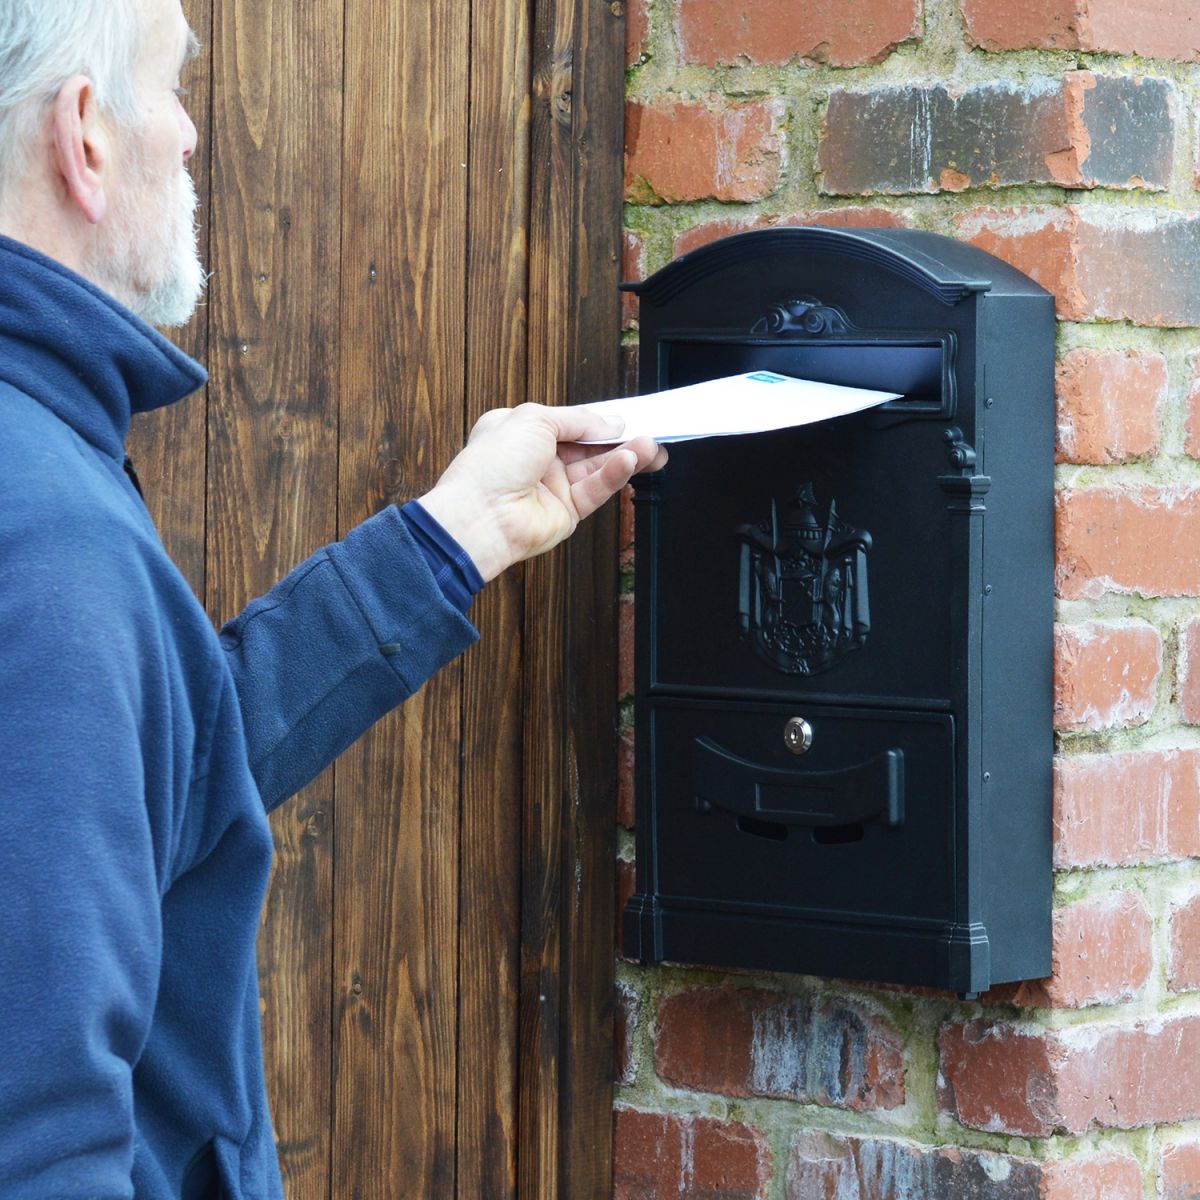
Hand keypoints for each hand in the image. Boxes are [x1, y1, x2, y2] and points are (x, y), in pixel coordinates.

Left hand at [418, 402, 666, 581]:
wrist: (480, 515)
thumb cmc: (494, 462)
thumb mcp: (536, 419)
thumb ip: (579, 419)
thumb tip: (611, 423)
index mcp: (524, 431)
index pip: (571, 423)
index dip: (600, 420)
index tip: (629, 416)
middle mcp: (539, 459)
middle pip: (590, 447)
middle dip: (621, 439)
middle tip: (653, 432)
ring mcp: (553, 488)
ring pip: (598, 468)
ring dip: (626, 456)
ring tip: (652, 446)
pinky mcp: (566, 513)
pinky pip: (595, 490)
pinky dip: (614, 475)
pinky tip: (631, 461)